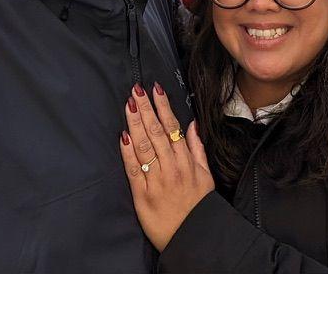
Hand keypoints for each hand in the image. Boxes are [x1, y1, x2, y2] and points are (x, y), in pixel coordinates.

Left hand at [120, 83, 214, 251]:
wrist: (192, 237)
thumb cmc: (199, 206)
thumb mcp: (205, 176)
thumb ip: (197, 149)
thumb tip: (192, 125)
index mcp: (186, 162)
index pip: (172, 128)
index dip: (163, 107)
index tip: (155, 90)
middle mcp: (171, 168)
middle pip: (155, 132)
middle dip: (145, 108)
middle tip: (136, 90)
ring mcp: (155, 181)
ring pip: (143, 146)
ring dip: (134, 123)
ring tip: (128, 105)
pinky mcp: (142, 195)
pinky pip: (133, 170)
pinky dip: (127, 152)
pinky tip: (122, 136)